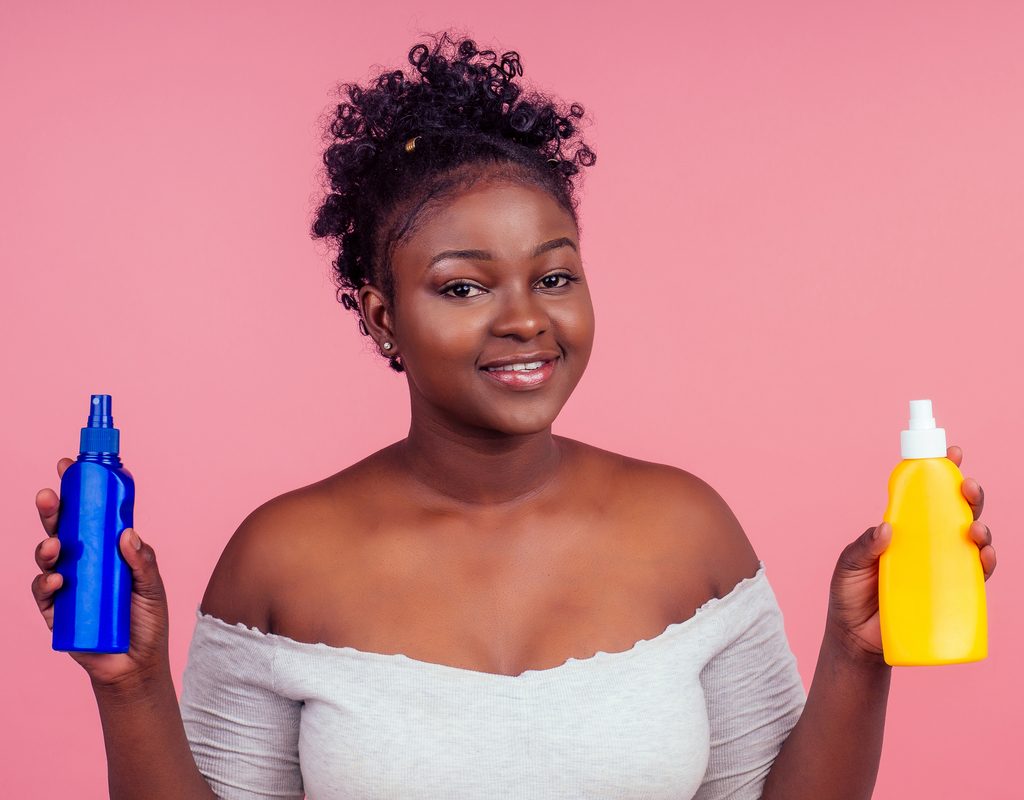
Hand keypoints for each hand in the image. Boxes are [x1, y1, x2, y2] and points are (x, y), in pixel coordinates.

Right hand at [32, 457, 171, 688]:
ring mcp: (67, 585)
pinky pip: (43, 592)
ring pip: (46, 557)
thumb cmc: (147, 622)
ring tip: (55, 545)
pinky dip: (46, 582)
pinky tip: (56, 579)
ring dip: (46, 546)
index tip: (70, 465)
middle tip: (50, 495)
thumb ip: (143, 561)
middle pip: (62, 529)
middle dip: (53, 509)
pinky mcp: (56, 612)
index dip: (78, 491)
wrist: (137, 665)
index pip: (89, 515)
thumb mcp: (152, 587)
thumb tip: (127, 533)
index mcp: (107, 550)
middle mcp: (83, 563)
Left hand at [826, 445, 996, 662]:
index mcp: (904, 529)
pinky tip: (985, 556)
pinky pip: (975, 577)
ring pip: (972, 541)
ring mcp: (941, 568)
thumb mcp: (847, 565)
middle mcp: (927, 544)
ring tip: (975, 528)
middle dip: (968, 494)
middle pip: (956, 512)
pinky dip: (986, 563)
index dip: (942, 472)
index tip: (952, 452)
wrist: (855, 638)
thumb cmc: (850, 594)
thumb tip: (886, 529)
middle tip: (966, 486)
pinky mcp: (950, 595)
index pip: (926, 495)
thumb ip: (862, 547)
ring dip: (982, 529)